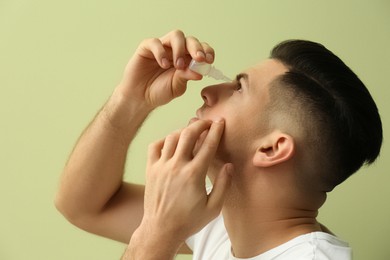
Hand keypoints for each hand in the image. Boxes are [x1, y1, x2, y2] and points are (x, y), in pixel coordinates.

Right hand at [117, 30, 214, 108]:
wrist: (140, 98)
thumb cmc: (159, 92)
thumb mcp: (177, 87)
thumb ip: (186, 77)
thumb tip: (199, 72)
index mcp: (187, 59)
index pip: (200, 49)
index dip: (206, 51)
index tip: (209, 60)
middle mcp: (176, 50)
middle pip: (190, 40)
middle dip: (196, 48)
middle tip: (198, 59)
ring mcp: (162, 47)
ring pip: (176, 35)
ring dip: (180, 49)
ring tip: (178, 66)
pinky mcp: (147, 48)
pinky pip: (156, 42)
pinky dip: (161, 52)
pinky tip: (163, 65)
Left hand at [137, 119, 232, 247]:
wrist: (161, 230)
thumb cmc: (189, 221)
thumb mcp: (213, 208)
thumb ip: (223, 185)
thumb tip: (229, 165)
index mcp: (194, 174)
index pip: (208, 145)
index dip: (216, 130)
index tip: (221, 122)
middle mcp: (177, 166)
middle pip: (188, 134)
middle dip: (200, 124)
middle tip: (207, 123)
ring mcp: (161, 167)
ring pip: (172, 137)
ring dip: (183, 131)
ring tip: (191, 132)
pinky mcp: (150, 170)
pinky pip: (154, 146)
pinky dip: (164, 140)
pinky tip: (171, 144)